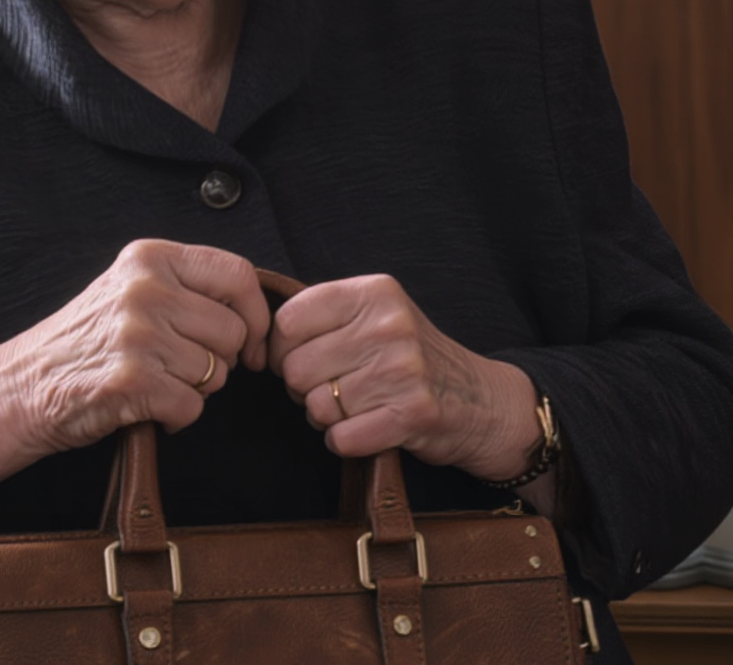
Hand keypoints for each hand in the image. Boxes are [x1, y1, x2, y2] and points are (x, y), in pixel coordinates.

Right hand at [0, 240, 269, 539]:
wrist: (17, 389)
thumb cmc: (85, 342)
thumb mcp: (131, 289)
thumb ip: (186, 286)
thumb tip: (256, 307)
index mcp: (151, 257)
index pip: (236, 274)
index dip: (256, 313)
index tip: (256, 342)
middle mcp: (146, 289)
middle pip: (231, 329)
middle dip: (222, 360)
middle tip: (189, 370)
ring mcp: (137, 334)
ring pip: (215, 371)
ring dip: (197, 389)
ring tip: (161, 385)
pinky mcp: (130, 381)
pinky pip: (192, 405)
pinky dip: (180, 417)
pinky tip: (153, 409)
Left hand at [269, 273, 540, 481]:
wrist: (477, 397)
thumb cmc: (410, 356)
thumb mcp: (376, 313)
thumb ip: (324, 314)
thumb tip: (255, 336)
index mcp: (375, 291)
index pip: (289, 320)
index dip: (281, 350)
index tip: (300, 359)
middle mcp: (390, 324)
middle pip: (295, 369)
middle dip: (304, 388)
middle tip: (334, 387)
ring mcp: (403, 368)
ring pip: (316, 407)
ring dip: (327, 417)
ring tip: (357, 405)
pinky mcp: (412, 412)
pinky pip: (340, 439)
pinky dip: (346, 441)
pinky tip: (370, 426)